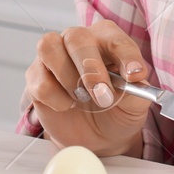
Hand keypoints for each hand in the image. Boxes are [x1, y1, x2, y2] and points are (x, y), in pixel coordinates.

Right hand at [25, 19, 152, 156]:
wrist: (98, 136)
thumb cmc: (117, 110)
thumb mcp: (136, 104)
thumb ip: (137, 90)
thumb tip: (134, 79)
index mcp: (106, 39)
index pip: (115, 38)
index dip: (126, 55)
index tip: (135, 75)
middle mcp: (77, 41)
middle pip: (76, 36)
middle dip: (90, 68)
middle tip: (103, 96)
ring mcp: (53, 56)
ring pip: (49, 47)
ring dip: (69, 77)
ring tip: (83, 99)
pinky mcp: (36, 77)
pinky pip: (40, 81)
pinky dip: (57, 98)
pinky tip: (68, 106)